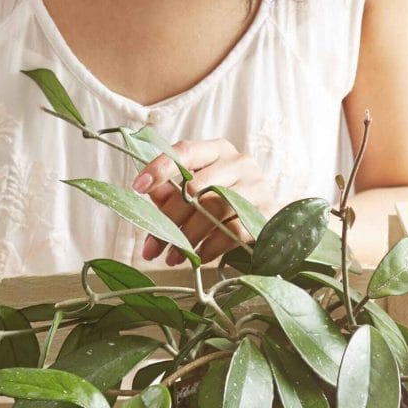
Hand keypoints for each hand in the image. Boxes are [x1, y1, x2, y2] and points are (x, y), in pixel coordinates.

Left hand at [130, 138, 270, 264]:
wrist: (270, 219)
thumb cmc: (223, 202)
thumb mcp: (195, 192)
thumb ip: (170, 191)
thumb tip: (149, 191)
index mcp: (216, 150)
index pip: (185, 151)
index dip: (160, 168)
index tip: (137, 186)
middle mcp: (239, 162)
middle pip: (196, 186)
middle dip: (170, 218)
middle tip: (152, 247)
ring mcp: (256, 186)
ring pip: (214, 209)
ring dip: (188, 236)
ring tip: (173, 257)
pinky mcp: (267, 212)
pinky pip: (233, 231)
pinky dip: (210, 247)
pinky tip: (198, 257)